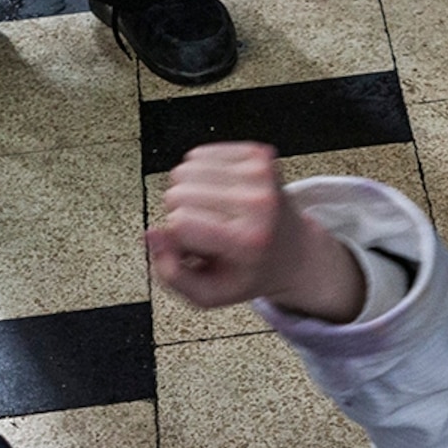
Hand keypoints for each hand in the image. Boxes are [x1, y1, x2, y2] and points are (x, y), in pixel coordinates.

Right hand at [145, 142, 367, 320]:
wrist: (295, 251)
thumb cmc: (249, 272)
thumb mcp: (209, 293)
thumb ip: (171, 274)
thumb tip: (151, 234)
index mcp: (247, 242)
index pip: (180, 223)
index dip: (177, 237)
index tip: (196, 248)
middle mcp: (257, 203)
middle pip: (178, 192)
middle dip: (181, 213)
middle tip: (207, 229)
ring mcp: (260, 175)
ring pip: (185, 168)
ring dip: (191, 191)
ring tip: (214, 211)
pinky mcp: (259, 155)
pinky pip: (200, 153)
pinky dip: (202, 173)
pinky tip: (220, 192)